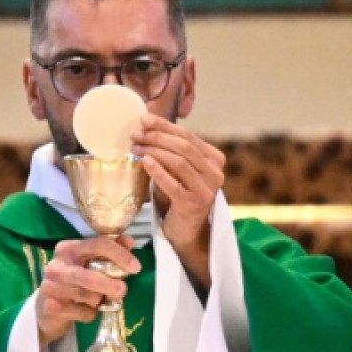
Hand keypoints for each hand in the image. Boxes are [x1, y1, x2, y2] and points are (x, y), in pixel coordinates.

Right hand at [36, 235, 140, 348]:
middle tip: (123, 290)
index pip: (98, 244)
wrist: (46, 309)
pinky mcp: (52, 308)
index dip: (120, 255)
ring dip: (99, 301)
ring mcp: (52, 288)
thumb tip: (129, 241)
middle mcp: (56, 266)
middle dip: (111, 285)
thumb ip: (108, 250)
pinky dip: (90, 314)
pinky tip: (83, 310)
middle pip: (92, 276)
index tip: (136, 267)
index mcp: (67, 249)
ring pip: (90, 297)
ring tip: (94, 300)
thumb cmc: (72, 282)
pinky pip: (84, 313)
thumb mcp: (88, 263)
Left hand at [132, 115, 223, 290]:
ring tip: (135, 148)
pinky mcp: (193, 205)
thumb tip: (145, 124)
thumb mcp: (179, 170)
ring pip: (179, 162)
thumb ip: (171, 150)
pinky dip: (158, 171)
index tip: (143, 120)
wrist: (186, 231)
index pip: (188, 136)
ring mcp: (207, 190)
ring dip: (154, 152)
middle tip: (135, 135)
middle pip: (184, 147)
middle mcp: (216, 173)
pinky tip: (145, 162)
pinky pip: (173, 184)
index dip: (165, 126)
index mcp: (215, 159)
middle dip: (157, 138)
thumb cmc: (178, 196)